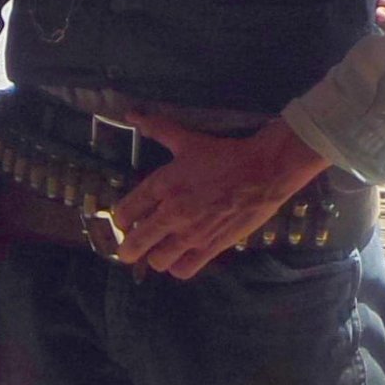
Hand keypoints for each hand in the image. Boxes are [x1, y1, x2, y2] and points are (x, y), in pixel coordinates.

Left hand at [112, 114, 331, 281]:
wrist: (264, 171)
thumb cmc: (224, 154)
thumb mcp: (187, 140)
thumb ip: (157, 129)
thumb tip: (132, 113)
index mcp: (162, 185)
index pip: (124, 213)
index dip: (120, 221)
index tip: (125, 221)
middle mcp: (171, 213)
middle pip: (134, 245)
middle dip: (128, 249)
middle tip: (131, 248)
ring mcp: (191, 233)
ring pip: (157, 262)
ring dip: (155, 258)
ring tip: (160, 250)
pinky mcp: (211, 247)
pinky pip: (183, 270)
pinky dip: (178, 267)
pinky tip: (182, 257)